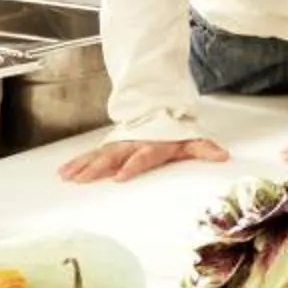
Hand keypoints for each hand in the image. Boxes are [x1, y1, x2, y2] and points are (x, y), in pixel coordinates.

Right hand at [58, 136, 229, 183]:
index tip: (121, 175)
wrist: (158, 108)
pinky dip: (77, 162)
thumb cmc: (174, 131)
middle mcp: (132, 144)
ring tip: (69, 177)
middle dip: (99, 167)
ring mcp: (118, 144)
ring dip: (83, 165)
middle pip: (115, 156)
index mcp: (152, 145)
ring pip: (98, 155)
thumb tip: (222, 156)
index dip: (133, 165)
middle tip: (84, 179)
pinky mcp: (108, 145)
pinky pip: (90, 154)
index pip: (143, 156)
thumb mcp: (190, 139)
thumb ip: (204, 149)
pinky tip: (64, 172)